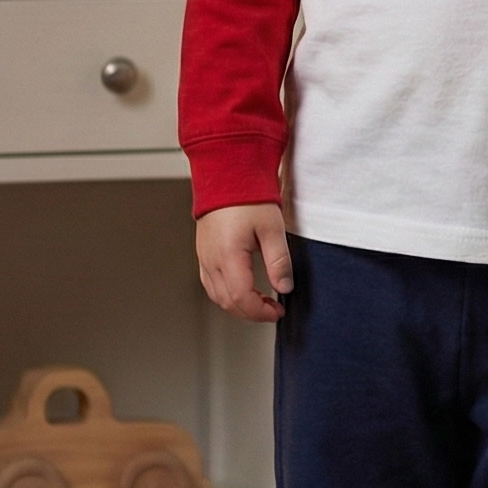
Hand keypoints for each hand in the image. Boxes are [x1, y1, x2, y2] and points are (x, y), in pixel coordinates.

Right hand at [196, 203, 293, 320]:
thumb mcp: (272, 228)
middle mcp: (211, 259)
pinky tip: (242, 290)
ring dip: (238, 306)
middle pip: (227, 302)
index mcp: (227, 255)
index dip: (260, 311)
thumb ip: (279, 261)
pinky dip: (226, 294)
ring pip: (216, 295)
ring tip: (260, 302)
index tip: (277, 311)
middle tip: (272, 310)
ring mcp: (204, 256)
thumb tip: (284, 287)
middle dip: (251, 313)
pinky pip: (210, 283)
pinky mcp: (203, 252)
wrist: (226, 175)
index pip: (241, 298)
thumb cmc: (248, 196)